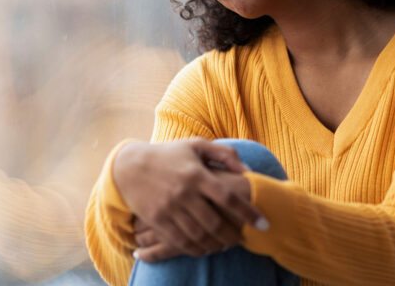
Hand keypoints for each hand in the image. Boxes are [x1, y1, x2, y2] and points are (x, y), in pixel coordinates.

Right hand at [113, 139, 265, 259]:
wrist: (130, 166)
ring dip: (216, 245)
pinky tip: (205, 248)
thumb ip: (225, 154)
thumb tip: (247, 171)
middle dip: (233, 236)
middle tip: (241, 239)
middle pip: (215, 223)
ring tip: (225, 245)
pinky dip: (196, 249)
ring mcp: (169, 208)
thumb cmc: (169, 154)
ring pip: (199, 236)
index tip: (264, 224)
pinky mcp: (157, 220)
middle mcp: (183, 193)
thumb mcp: (196, 145)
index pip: (228, 197)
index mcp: (196, 173)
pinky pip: (181, 241)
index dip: (249, 212)